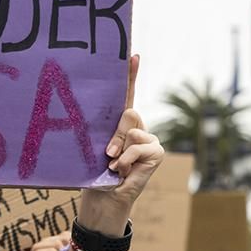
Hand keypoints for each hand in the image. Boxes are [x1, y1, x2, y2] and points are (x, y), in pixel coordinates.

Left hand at [80, 55, 164, 234]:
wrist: (103, 197)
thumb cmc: (94, 172)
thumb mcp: (93, 148)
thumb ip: (100, 134)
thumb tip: (96, 132)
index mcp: (120, 122)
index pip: (126, 93)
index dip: (130, 73)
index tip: (132, 54)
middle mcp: (137, 126)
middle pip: (128, 113)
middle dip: (116, 133)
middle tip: (107, 153)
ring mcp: (148, 138)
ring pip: (133, 130)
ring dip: (119, 149)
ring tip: (113, 164)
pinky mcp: (156, 151)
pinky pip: (140, 146)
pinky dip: (128, 159)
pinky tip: (123, 170)